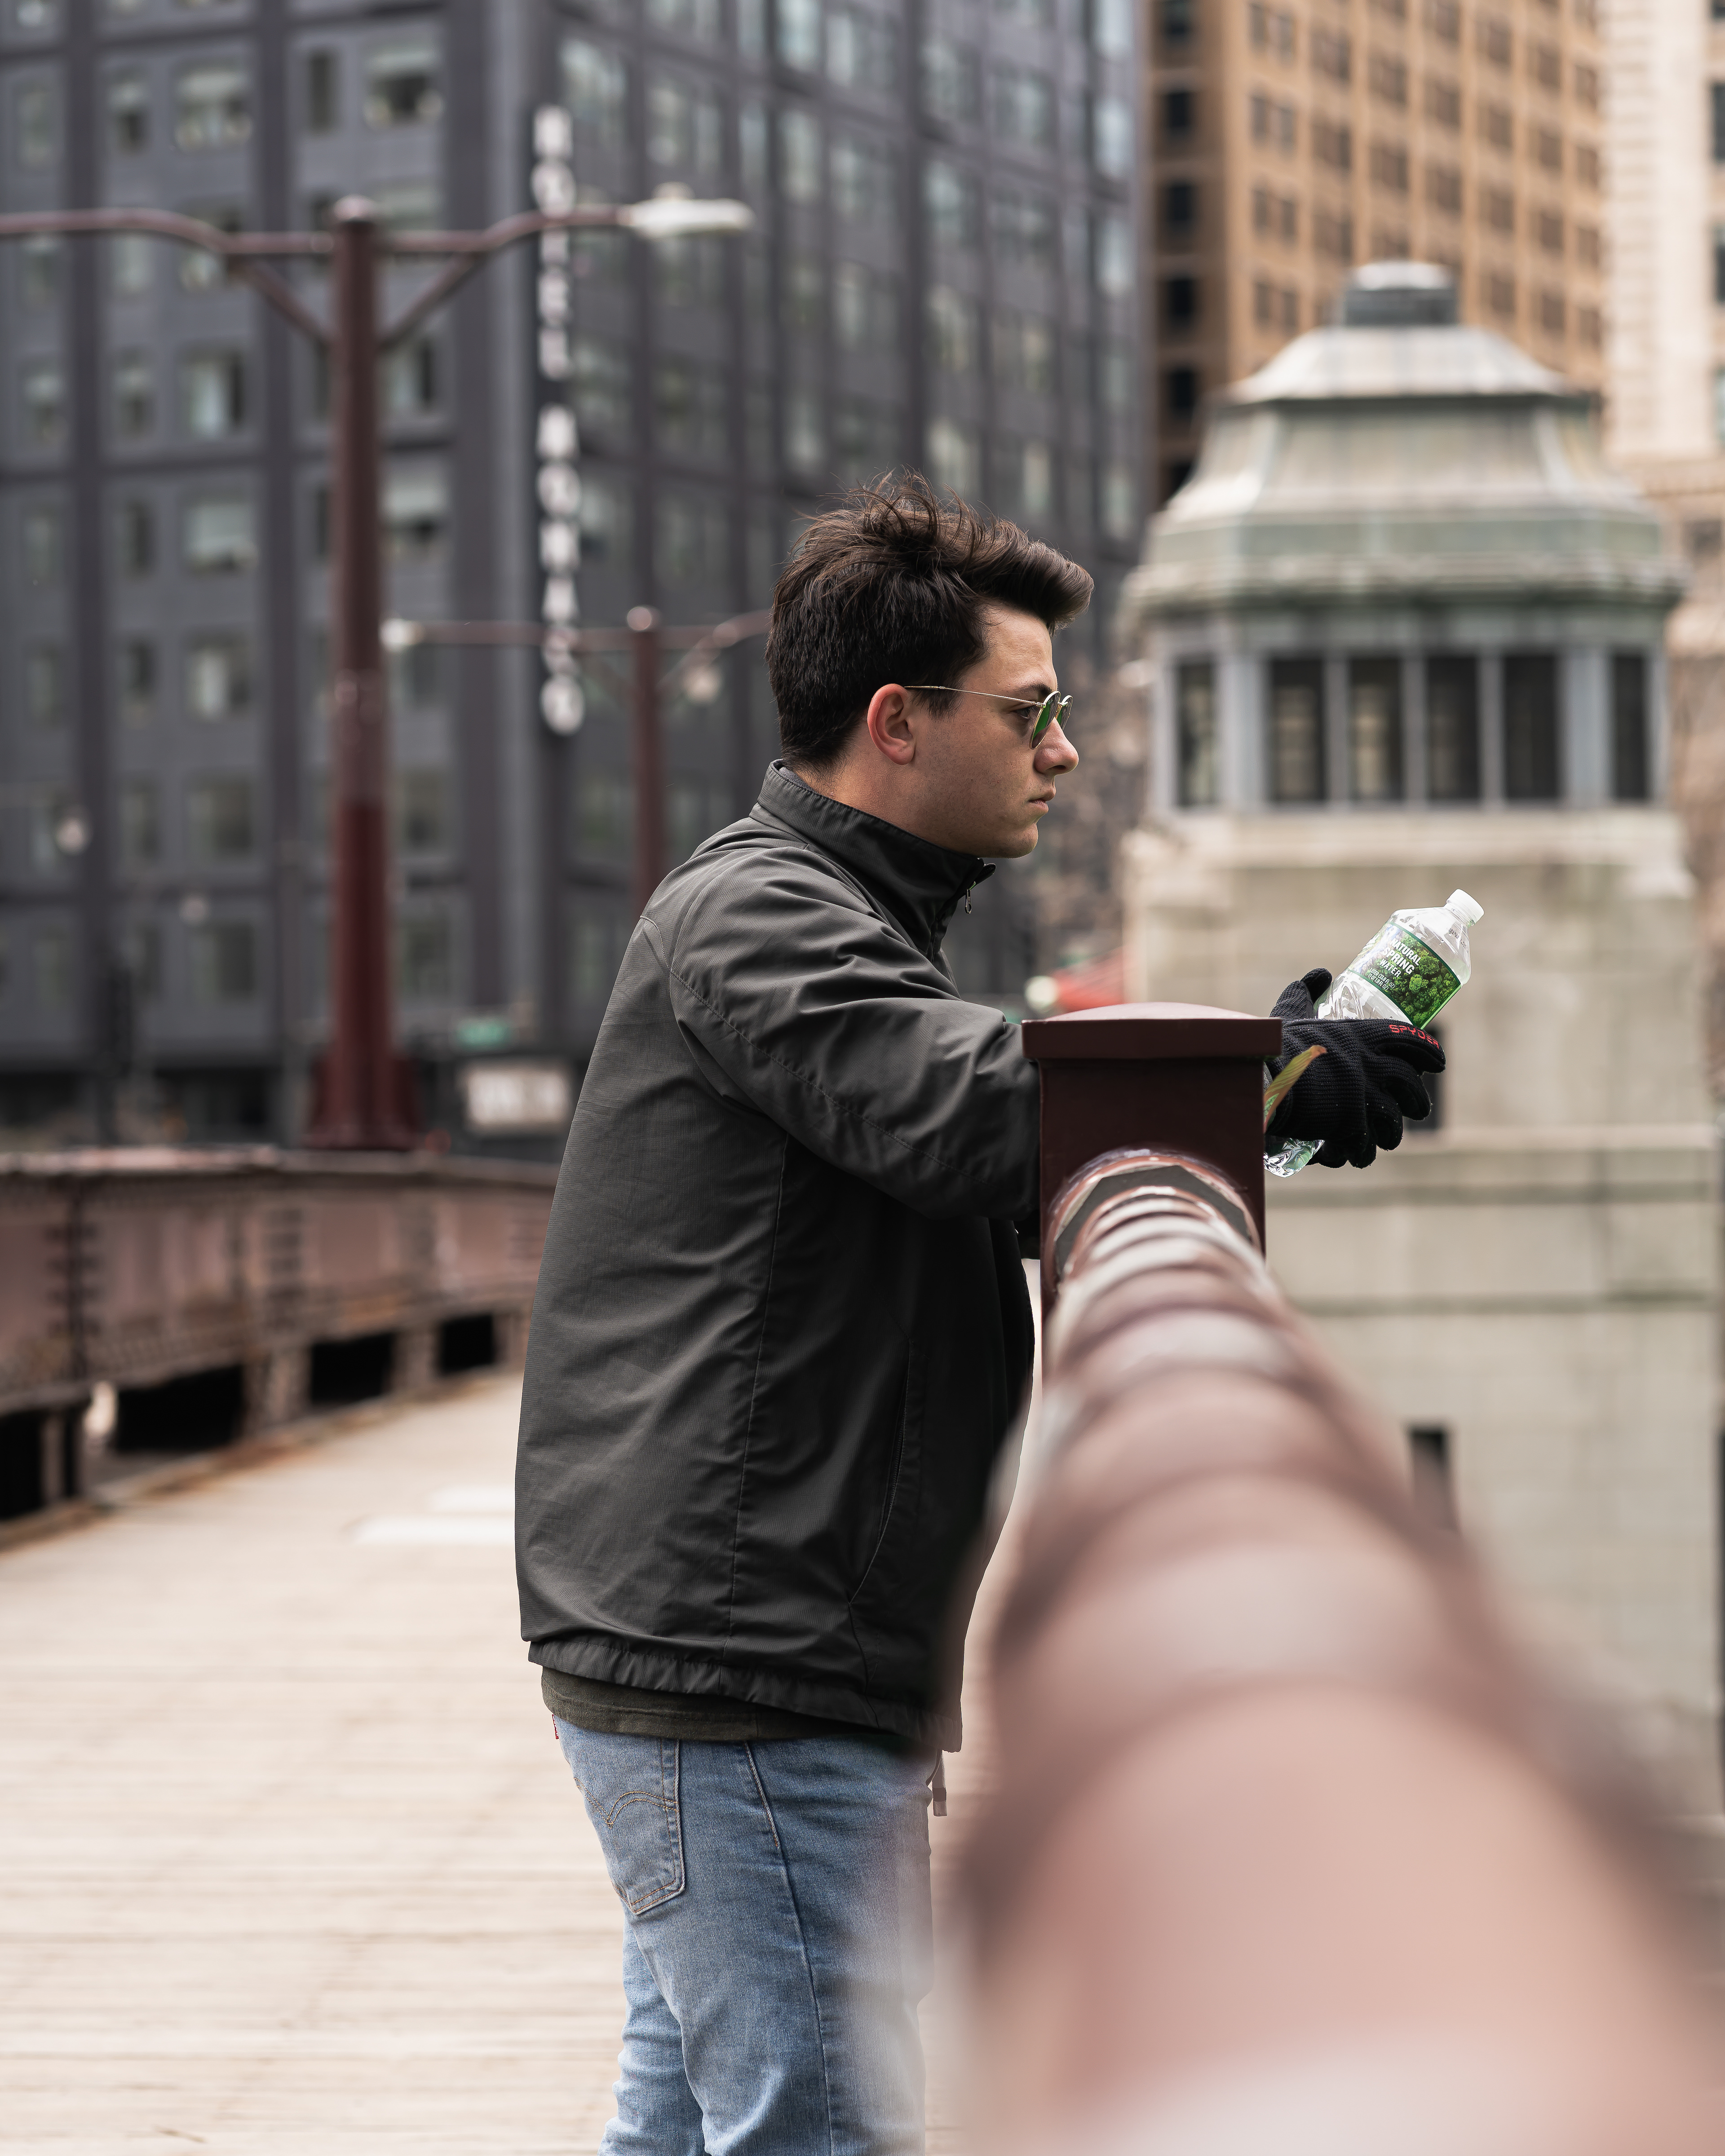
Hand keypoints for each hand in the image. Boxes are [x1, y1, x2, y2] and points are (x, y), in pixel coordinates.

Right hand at [1268, 969, 1445, 1168]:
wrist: (1262, 1079)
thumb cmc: (1274, 1044)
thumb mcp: (1293, 1011)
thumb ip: (1306, 991)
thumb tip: (1320, 972)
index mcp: (1360, 1036)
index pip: (1408, 1040)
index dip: (1428, 1052)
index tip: (1439, 1063)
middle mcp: (1370, 1065)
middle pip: (1411, 1087)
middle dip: (1417, 1102)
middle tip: (1416, 1110)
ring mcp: (1364, 1097)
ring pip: (1393, 1124)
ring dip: (1389, 1135)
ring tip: (1382, 1141)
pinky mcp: (1351, 1126)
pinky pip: (1364, 1148)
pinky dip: (1357, 1155)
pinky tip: (1349, 1156)